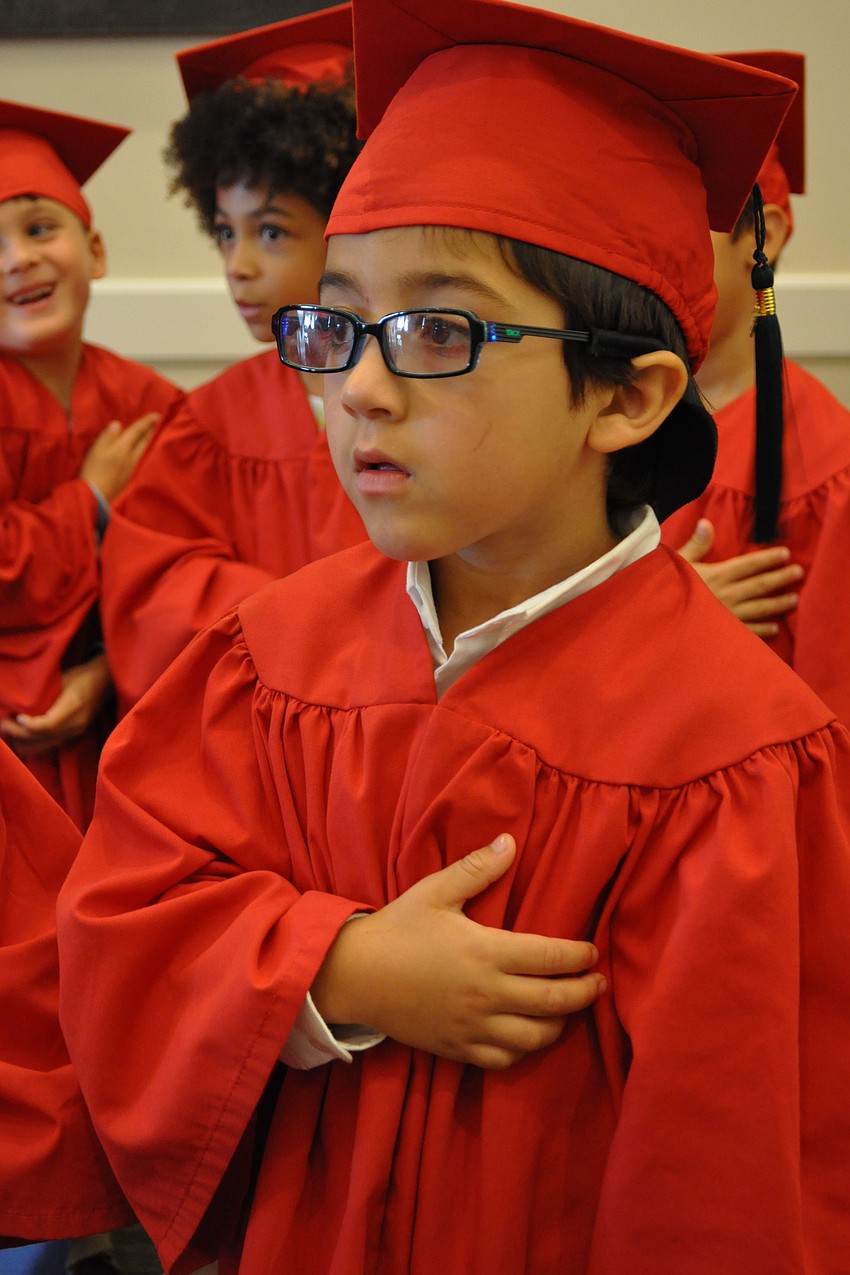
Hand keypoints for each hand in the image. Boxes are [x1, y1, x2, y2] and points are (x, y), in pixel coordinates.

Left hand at [0, 653, 112, 752]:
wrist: (105, 683)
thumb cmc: (81, 676)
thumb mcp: (61, 680)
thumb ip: (43, 696)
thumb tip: (15, 706)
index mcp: (74, 706)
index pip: (49, 725)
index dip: (28, 725)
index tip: (13, 717)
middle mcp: (76, 724)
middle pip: (42, 740)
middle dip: (18, 735)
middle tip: (3, 723)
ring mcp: (76, 733)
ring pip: (42, 748)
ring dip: (23, 742)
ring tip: (10, 728)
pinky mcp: (73, 737)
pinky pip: (48, 746)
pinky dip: (32, 743)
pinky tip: (22, 733)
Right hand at [79, 412, 158, 503]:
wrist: (97, 495)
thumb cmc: (94, 470)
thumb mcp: (97, 450)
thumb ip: (108, 436)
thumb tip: (118, 424)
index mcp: (123, 448)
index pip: (137, 432)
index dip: (146, 422)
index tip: (156, 415)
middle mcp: (133, 457)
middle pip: (146, 441)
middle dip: (153, 431)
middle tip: (160, 423)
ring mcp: (134, 468)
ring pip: (146, 451)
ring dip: (152, 442)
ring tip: (155, 436)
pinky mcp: (132, 477)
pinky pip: (144, 460)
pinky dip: (147, 452)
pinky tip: (147, 453)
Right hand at [312, 834, 605, 1069]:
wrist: (354, 976)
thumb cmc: (397, 928)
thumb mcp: (435, 891)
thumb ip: (477, 868)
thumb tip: (511, 842)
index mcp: (486, 952)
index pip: (551, 958)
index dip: (579, 957)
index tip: (591, 953)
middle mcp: (487, 994)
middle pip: (554, 1002)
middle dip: (584, 993)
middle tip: (597, 983)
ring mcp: (473, 1026)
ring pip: (535, 1038)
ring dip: (560, 1024)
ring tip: (568, 1009)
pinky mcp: (458, 1048)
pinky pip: (504, 1060)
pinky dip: (524, 1050)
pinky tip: (529, 1035)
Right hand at [677, 518, 802, 637]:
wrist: (661, 622)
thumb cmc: (666, 591)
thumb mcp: (677, 564)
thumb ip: (695, 545)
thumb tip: (705, 522)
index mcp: (717, 576)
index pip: (748, 565)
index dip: (768, 558)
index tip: (785, 553)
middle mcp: (727, 595)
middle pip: (760, 585)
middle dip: (781, 578)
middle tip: (799, 572)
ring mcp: (728, 616)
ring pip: (760, 608)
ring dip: (778, 604)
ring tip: (794, 599)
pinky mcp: (725, 634)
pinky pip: (749, 632)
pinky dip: (763, 630)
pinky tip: (774, 628)